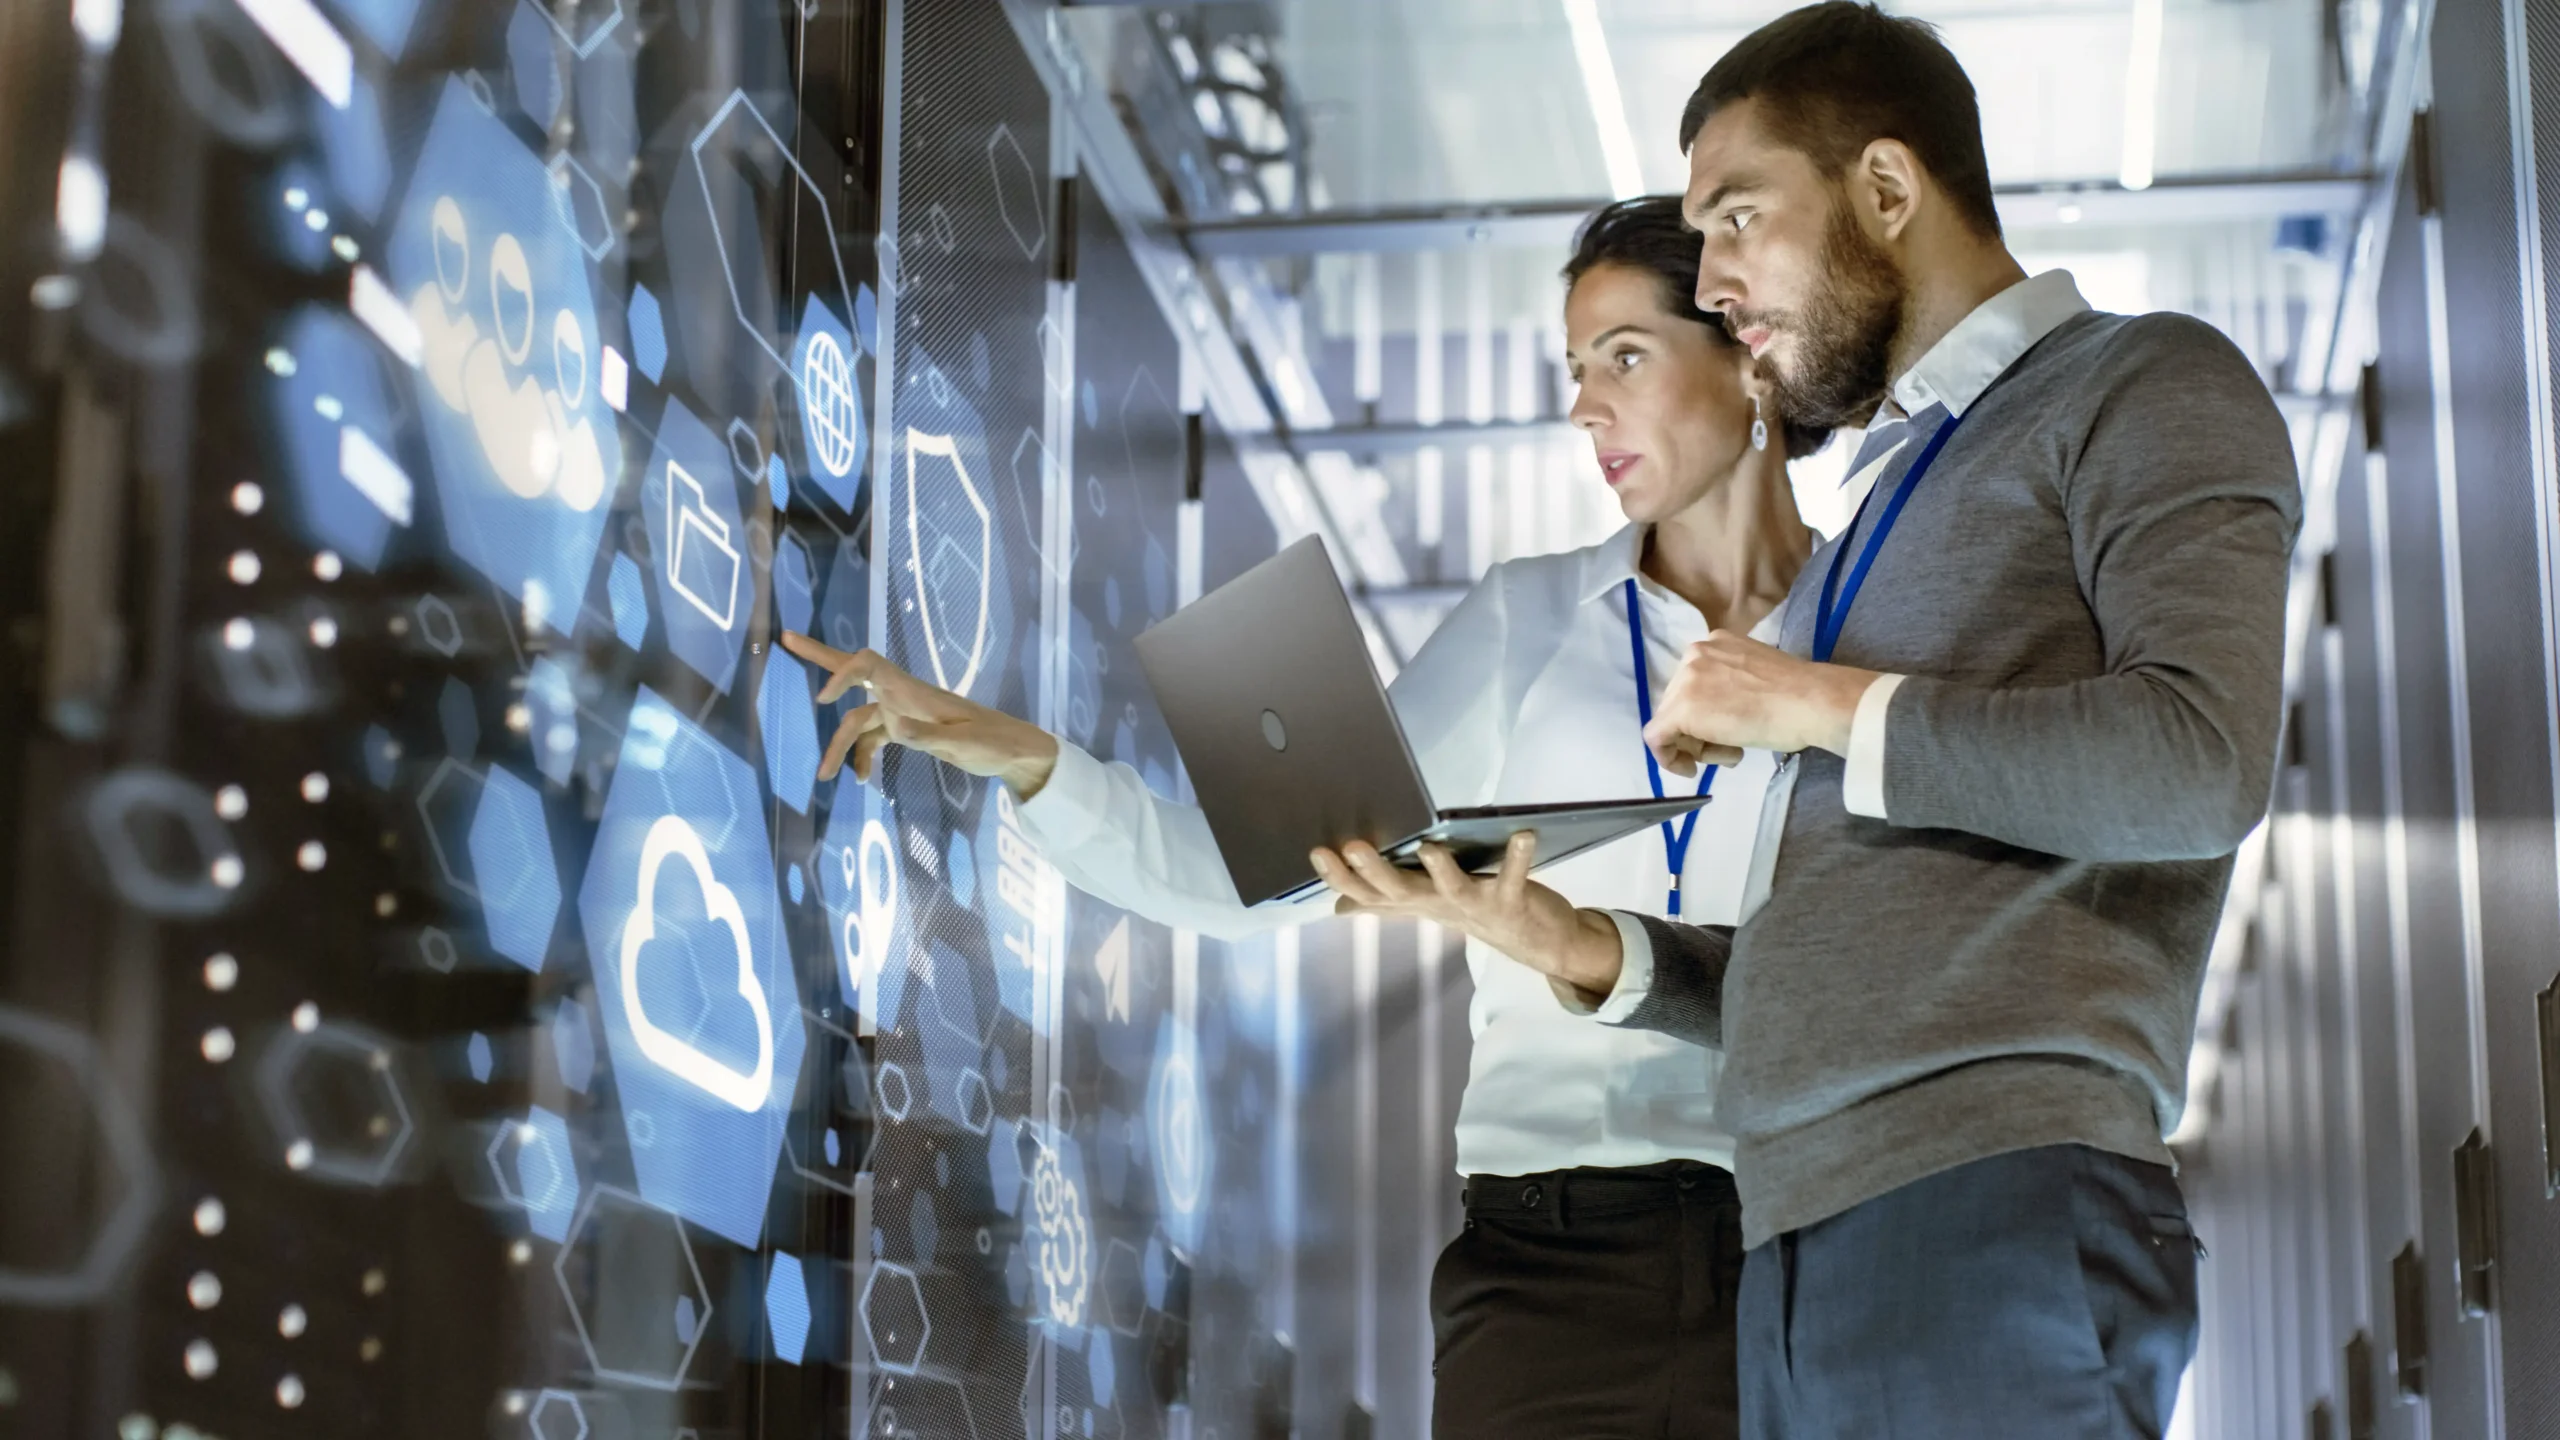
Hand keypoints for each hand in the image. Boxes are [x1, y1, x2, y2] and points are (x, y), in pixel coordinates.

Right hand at [778, 633, 1061, 795]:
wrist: (1013, 750)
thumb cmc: (992, 742)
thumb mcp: (963, 743)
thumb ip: (928, 735)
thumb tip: (895, 728)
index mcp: (913, 691)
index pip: (867, 665)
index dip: (841, 673)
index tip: (824, 700)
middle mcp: (902, 695)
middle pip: (854, 671)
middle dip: (819, 657)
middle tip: (785, 637)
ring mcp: (902, 712)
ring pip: (857, 720)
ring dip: (838, 746)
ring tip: (822, 776)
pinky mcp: (907, 729)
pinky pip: (873, 737)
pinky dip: (862, 756)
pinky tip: (861, 779)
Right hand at [1310, 831, 1627, 1002]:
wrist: (1537, 942)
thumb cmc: (1478, 912)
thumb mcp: (1427, 906)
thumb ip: (1386, 901)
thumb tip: (1339, 906)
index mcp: (1419, 901)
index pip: (1370, 893)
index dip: (1342, 877)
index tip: (1316, 853)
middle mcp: (1441, 906)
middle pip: (1402, 892)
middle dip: (1375, 872)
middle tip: (1352, 847)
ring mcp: (1477, 905)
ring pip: (1453, 890)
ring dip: (1441, 871)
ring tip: (1428, 848)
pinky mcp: (1513, 900)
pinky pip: (1515, 877)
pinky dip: (1519, 857)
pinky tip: (1523, 835)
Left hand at [1642, 630, 1877, 776]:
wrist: (1810, 702)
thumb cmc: (1798, 696)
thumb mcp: (1756, 679)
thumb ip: (1731, 687)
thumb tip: (1718, 712)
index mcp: (1715, 643)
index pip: (1694, 685)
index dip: (1705, 716)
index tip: (1724, 734)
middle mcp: (1694, 654)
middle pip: (1678, 702)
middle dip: (1699, 733)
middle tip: (1730, 750)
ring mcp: (1685, 679)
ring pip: (1671, 721)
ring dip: (1698, 746)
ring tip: (1733, 754)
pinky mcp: (1681, 708)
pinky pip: (1656, 737)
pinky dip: (1668, 757)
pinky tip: (1690, 769)